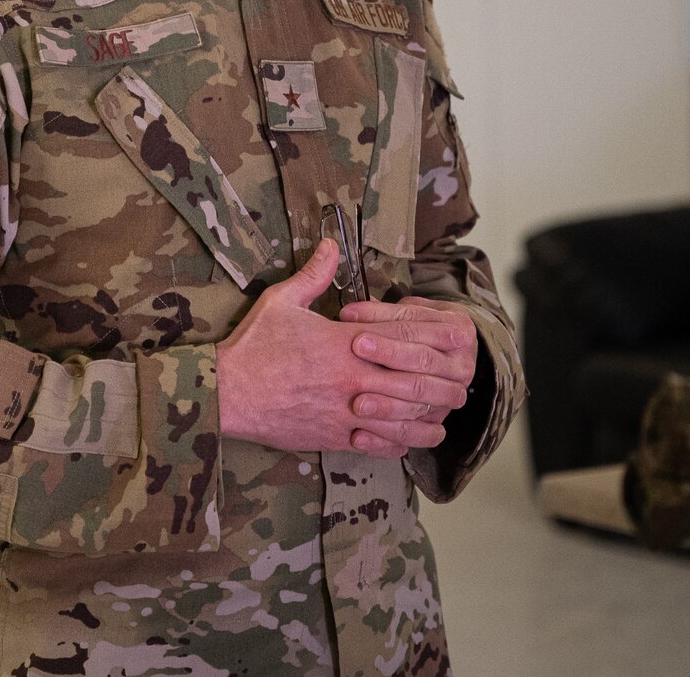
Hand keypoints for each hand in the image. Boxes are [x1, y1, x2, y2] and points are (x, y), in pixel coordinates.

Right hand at [217, 242, 467, 458]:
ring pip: (402, 419)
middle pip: (413, 382)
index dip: (433, 339)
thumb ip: (313, 275)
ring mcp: (345, 411)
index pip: (402, 338)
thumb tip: (329, 246)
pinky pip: (378, 443)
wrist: (227, 393)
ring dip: (428, 418)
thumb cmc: (252, 346)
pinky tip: (411, 439)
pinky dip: (400, 442)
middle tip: (462, 384)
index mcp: (343, 342)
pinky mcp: (334, 436)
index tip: (456, 339)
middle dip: (441, 383)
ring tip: (445, 416)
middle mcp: (352, 378)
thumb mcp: (281, 301)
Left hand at [337, 296, 478, 440]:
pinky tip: (361, 435)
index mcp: (458, 330)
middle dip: (388, 360)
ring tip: (357, 405)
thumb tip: (348, 316)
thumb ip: (379, 313)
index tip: (356, 338)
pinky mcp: (439, 421)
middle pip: (424, 362)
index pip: (419, 330)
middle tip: (355, 365)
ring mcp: (453, 395)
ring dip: (388, 405)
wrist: (443, 357)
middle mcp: (462, 365)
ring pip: (423, 400)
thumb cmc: (418, 330)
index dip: (386, 333)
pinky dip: (387, 436)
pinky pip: (419, 435)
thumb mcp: (406, 312)